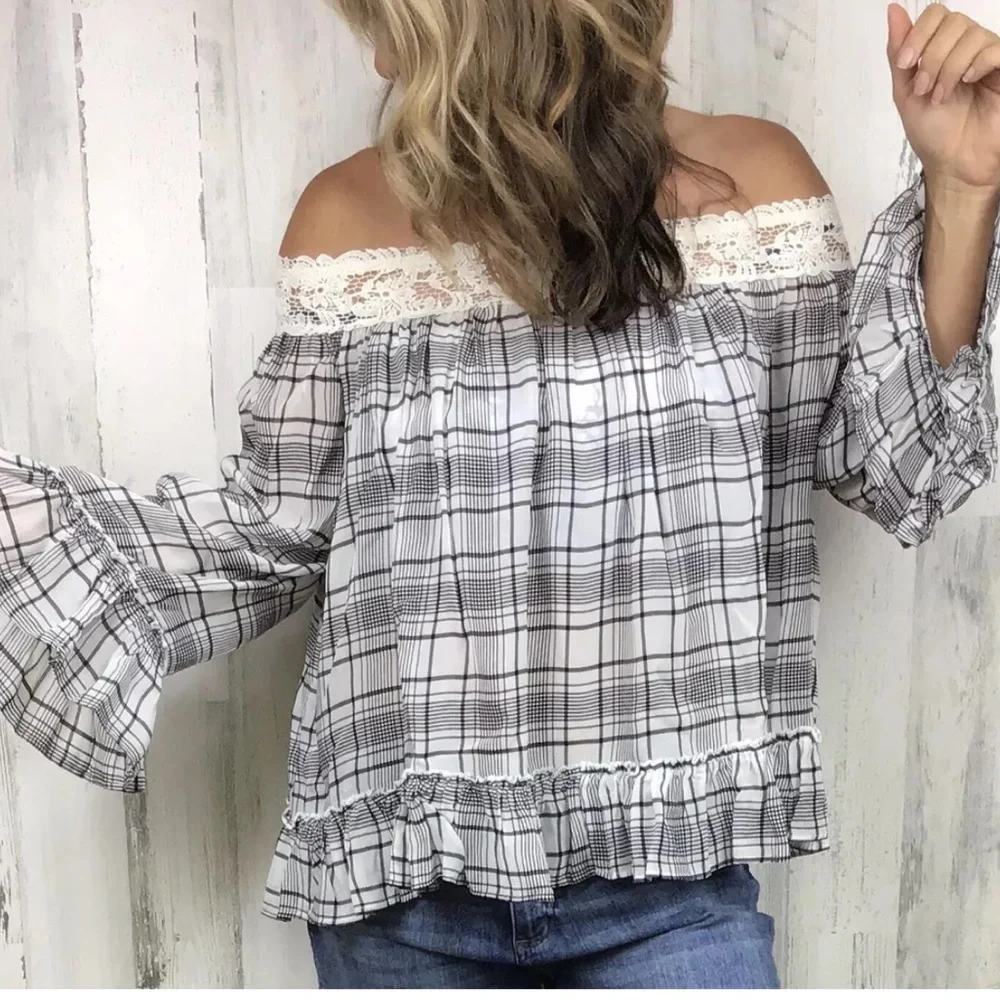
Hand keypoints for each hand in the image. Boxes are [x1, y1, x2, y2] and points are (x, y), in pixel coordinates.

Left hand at [887, 2, 999, 196]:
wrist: (953, 164)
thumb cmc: (933, 131)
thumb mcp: (906, 91)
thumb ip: (900, 52)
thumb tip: (893, 9)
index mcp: (944, 49)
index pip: (936, 14)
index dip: (918, 34)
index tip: (906, 64)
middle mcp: (968, 47)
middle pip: (952, 21)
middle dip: (931, 57)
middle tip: (925, 89)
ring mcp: (989, 57)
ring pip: (971, 35)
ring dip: (948, 68)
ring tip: (942, 96)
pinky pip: (994, 50)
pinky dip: (974, 65)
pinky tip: (968, 83)